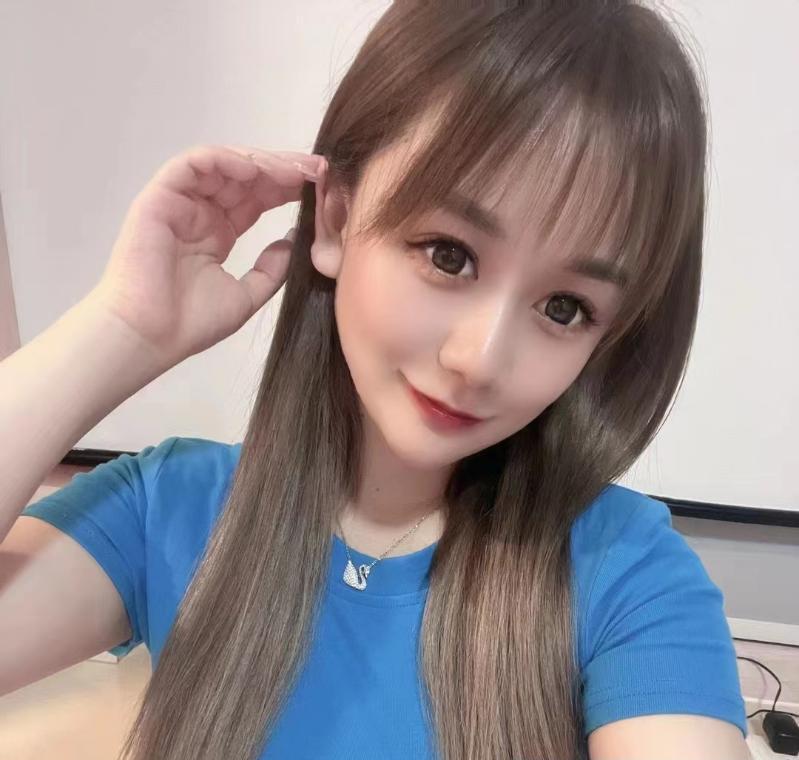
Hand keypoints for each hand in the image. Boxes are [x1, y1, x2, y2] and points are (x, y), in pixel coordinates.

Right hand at [87, 144, 323, 366]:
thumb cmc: (191, 323)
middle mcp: (201, 213)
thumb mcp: (247, 295)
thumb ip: (272, 268)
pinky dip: (223, 160)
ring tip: (294, 170)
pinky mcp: (160, 197)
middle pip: (245, 177)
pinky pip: (192, 165)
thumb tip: (293, 240)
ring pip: (223, 164)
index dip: (289, 188)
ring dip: (261, 162)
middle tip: (318, 170)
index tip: (323, 186)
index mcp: (218, 233)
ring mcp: (180, 203)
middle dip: (283, 169)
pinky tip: (254, 169)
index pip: (258, 198)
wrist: (151, 336)